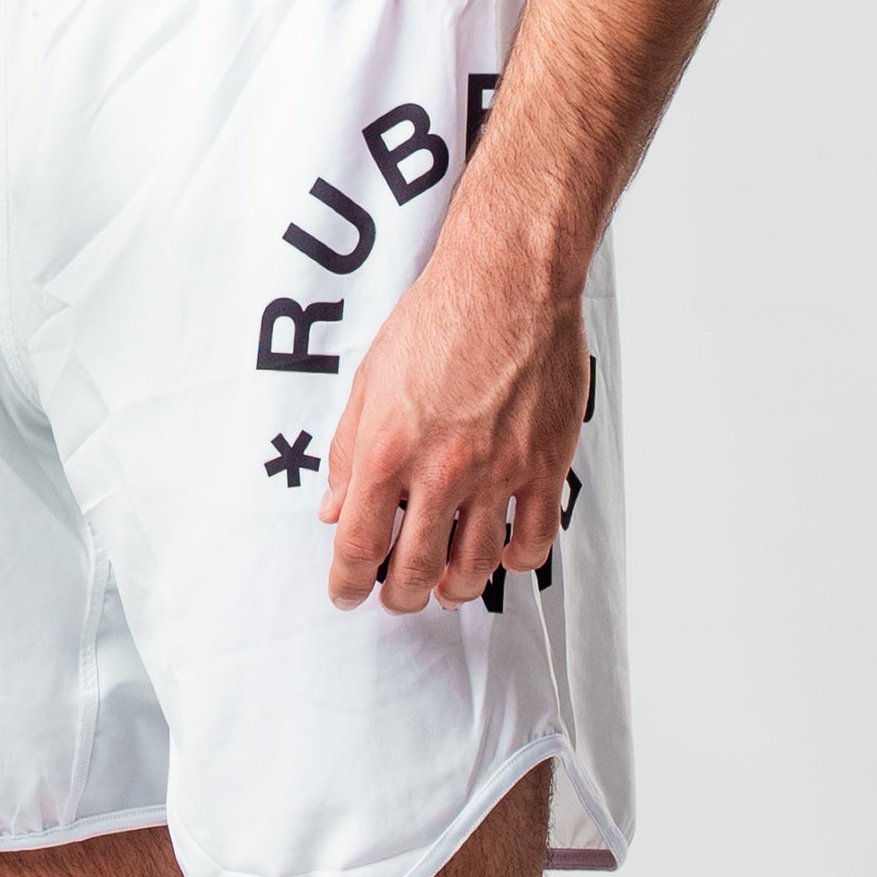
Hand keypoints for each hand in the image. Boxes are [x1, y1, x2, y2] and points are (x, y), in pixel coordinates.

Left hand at [318, 234, 590, 613]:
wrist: (508, 281)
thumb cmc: (438, 318)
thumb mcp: (370, 378)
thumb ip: (347, 448)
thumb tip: (332, 507)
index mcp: (387, 446)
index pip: (358, 543)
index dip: (347, 582)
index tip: (346, 593)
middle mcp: (441, 469)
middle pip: (414, 570)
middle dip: (399, 596)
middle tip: (396, 595)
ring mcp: (497, 472)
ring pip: (473, 569)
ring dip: (453, 590)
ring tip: (445, 587)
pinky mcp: (543, 465)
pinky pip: (532, 543)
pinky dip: (514, 563)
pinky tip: (501, 555)